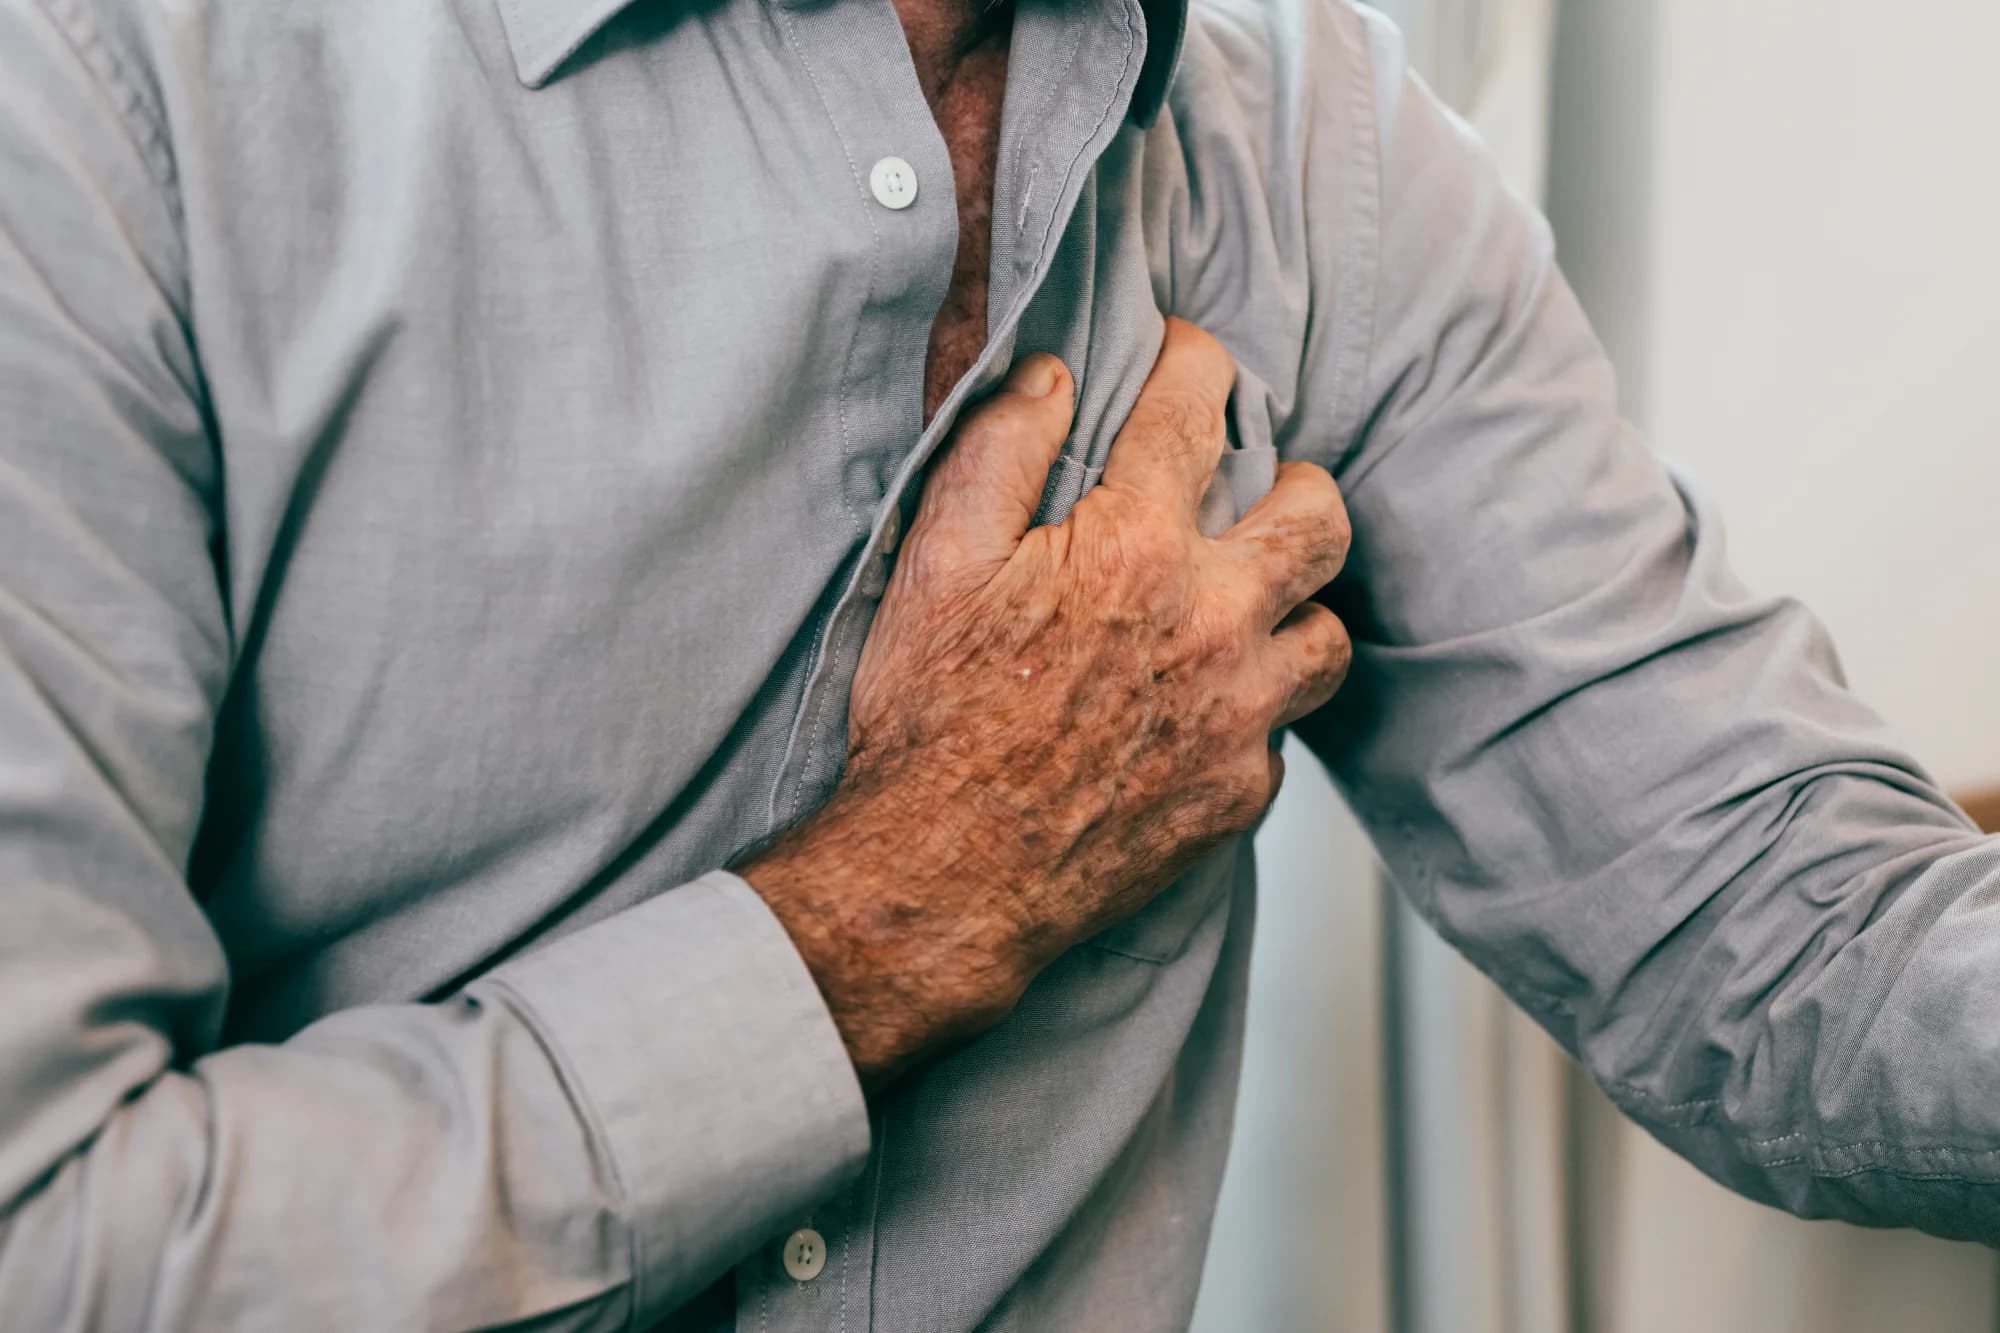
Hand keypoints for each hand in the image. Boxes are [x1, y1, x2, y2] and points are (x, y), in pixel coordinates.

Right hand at [740, 320, 1352, 1086]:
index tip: (1191, 363)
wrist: (941, 879)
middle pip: (1318, 517)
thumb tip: (1052, 370)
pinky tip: (1200, 706)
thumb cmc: (928, 718)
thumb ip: (998, 449)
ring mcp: (1239, 714)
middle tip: (1248, 497)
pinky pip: (1285, 726)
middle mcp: (1212, 621)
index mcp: (1134, 547)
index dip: (1198, 363)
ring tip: (1241, 608)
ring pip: (1330, 631)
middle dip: (1293, 485)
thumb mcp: (934, 562)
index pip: (1199, 409)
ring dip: (1293, 606)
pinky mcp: (1241, 791)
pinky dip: (1254, 705)